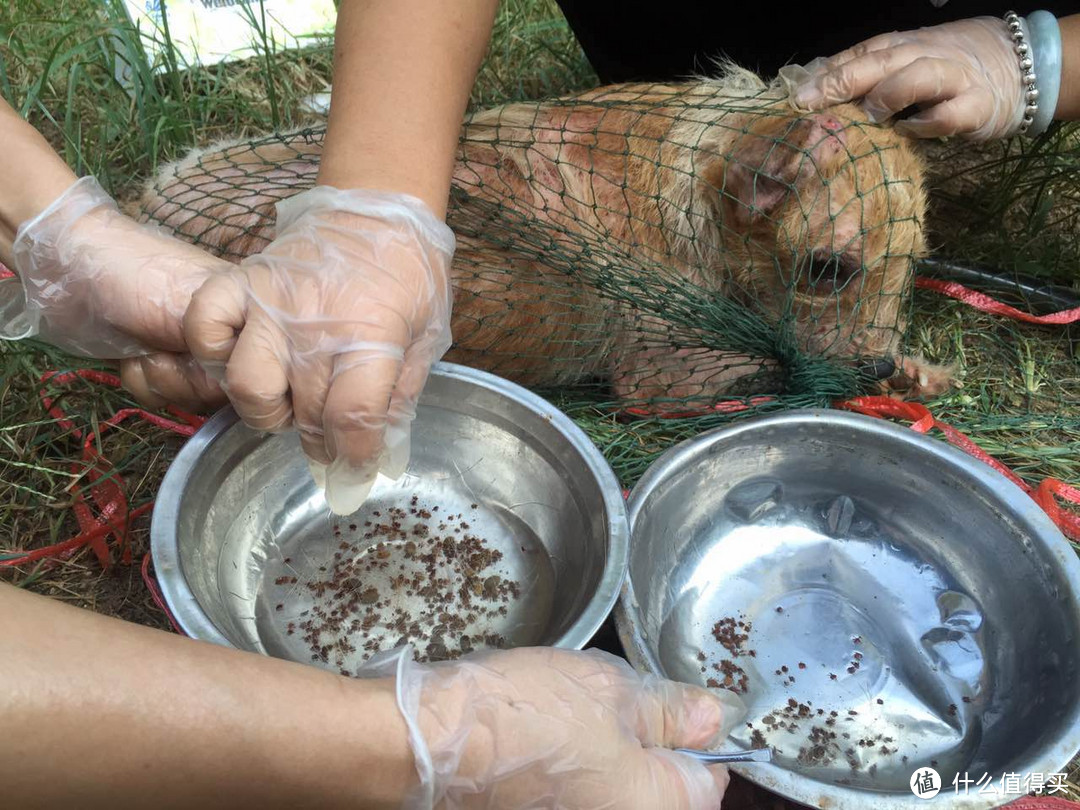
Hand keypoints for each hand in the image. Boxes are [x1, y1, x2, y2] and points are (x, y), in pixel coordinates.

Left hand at [0, 176, 230, 408]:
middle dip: (185, 379)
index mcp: (241, 314)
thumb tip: (252, 386)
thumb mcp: (191, 306)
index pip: (257, 368)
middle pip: (223, 391)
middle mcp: (222, 337)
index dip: (228, 376)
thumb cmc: (135, 274)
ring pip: (191, 398)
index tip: (202, 357)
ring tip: (141, 348)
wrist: (68, 266)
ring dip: (158, 379)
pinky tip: (128, 356)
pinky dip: (139, 381)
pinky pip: (160, 397)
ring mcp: (188, 353)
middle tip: (162, 349)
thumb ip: (228, 348)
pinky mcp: (156, 364)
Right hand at [183, 187, 454, 514]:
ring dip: (267, 411)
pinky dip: (213, 352)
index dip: (354, 458)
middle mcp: (316, 325)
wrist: (378, 207)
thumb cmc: (409, 274)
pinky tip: (241, 358)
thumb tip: (383, 455)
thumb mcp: (427, 337)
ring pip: (248, 385)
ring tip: (287, 404)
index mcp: (372, 337)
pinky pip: (205, 328)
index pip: (352, 419)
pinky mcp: (241, 282)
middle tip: (329, 440)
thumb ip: (402, 396)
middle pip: (304, 413)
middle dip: (320, 443)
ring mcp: (272, 303)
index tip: (355, 472)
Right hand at [365, 645, 744, 809]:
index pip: (709, 780)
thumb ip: (668, 710)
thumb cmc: (522, 715)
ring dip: (605, 768)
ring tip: (566, 726)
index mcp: (659, 807)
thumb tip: (710, 717)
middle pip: (661, 795)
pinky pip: (577, 803)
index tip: (660, 710)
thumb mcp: (609, 691)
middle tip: (604, 711)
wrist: (429, 746)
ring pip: (615, 796)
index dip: (688, 736)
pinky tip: (541, 752)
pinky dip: (571, 784)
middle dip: (643, 754)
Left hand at [786, 17, 1023, 139]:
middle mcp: (923, 54)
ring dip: (885, 96)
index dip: (824, 74)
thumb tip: (814, 88)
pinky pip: (948, 114)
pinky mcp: (977, 105)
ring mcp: (952, 78)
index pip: (857, 54)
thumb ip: (867, 74)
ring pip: (914, 77)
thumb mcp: (907, 61)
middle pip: (878, 61)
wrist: (1025, 64)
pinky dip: (926, 123)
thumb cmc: (951, 68)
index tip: (793, 96)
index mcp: (900, 46)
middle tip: (807, 103)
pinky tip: (909, 131)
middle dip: (840, 81)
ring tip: (863, 117)